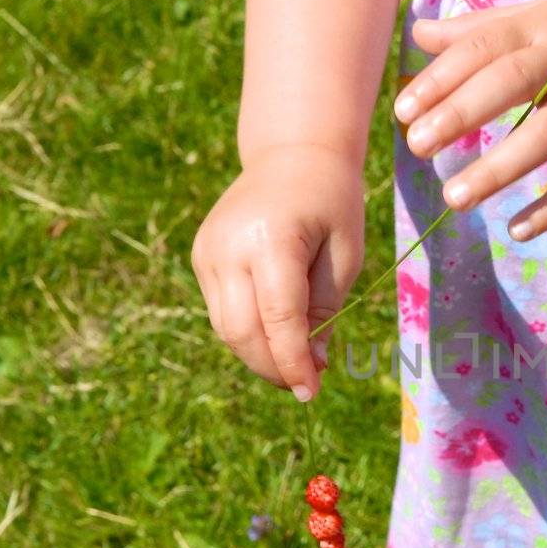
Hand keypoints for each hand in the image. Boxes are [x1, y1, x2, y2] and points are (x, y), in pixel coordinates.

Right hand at [190, 146, 364, 400]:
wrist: (293, 155)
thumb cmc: (331, 204)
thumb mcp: (345, 255)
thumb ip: (325, 311)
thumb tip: (313, 366)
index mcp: (271, 238)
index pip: (277, 317)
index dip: (293, 361)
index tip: (312, 391)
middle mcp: (228, 245)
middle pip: (242, 330)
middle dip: (273, 367)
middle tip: (306, 384)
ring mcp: (207, 251)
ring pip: (226, 327)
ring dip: (260, 355)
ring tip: (295, 363)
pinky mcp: (201, 257)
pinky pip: (222, 311)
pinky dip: (248, 332)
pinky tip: (276, 336)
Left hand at [394, 0, 546, 241]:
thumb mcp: (545, 13)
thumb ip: (481, 28)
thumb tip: (419, 34)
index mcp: (545, 25)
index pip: (484, 47)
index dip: (441, 78)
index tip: (403, 110)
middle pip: (512, 84)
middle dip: (461, 114)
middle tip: (417, 147)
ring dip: (501, 168)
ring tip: (455, 198)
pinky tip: (519, 229)